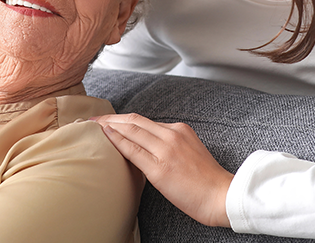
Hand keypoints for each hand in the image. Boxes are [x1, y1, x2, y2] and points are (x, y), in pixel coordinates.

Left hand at [93, 113, 232, 227]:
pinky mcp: (160, 169)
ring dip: (109, 126)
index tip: (107, 119)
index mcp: (179, 129)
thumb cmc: (206, 180)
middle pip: (134, 120)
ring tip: (92, 125)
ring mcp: (166, 150)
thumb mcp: (190, 150)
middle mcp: (172, 135)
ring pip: (131, 130)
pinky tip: (104, 136)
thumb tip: (148, 145)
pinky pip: (133, 150)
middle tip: (93, 118)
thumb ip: (170, 143)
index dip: (123, 118)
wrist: (222, 196)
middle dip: (111, 118)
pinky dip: (116, 140)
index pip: (144, 120)